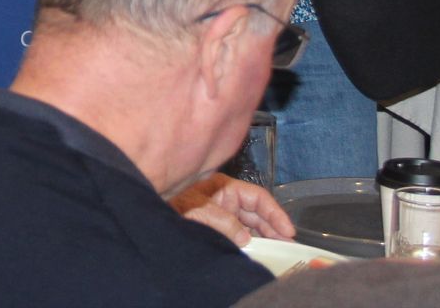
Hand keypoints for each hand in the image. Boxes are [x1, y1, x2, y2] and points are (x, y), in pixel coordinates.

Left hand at [170, 173, 294, 245]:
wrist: (151, 210)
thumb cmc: (172, 201)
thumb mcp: (200, 210)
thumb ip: (225, 223)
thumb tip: (246, 239)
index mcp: (225, 187)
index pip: (258, 198)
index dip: (275, 213)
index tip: (288, 230)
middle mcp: (226, 198)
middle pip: (257, 213)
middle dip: (272, 228)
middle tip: (287, 246)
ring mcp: (221, 212)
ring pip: (249, 225)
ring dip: (262, 237)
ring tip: (276, 252)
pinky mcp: (216, 225)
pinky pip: (238, 234)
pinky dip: (248, 243)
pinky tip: (255, 252)